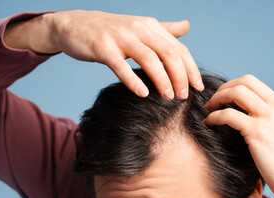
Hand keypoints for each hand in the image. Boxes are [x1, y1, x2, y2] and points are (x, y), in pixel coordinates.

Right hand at [4, 10, 202, 98]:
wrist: (74, 24)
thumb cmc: (111, 30)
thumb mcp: (140, 27)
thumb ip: (165, 29)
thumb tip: (187, 25)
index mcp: (150, 26)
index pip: (178, 48)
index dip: (191, 69)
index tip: (199, 88)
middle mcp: (139, 28)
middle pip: (169, 53)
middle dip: (181, 77)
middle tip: (184, 96)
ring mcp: (120, 37)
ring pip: (149, 59)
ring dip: (162, 80)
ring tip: (169, 98)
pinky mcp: (102, 47)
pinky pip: (120, 66)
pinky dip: (133, 80)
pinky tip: (142, 94)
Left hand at [202, 74, 273, 197]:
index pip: (256, 84)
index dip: (236, 87)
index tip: (225, 97)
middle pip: (245, 82)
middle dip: (225, 87)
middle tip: (214, 100)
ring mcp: (267, 117)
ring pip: (236, 93)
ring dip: (217, 98)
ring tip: (208, 109)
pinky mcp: (257, 131)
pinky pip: (228, 115)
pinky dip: (214, 117)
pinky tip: (208, 123)